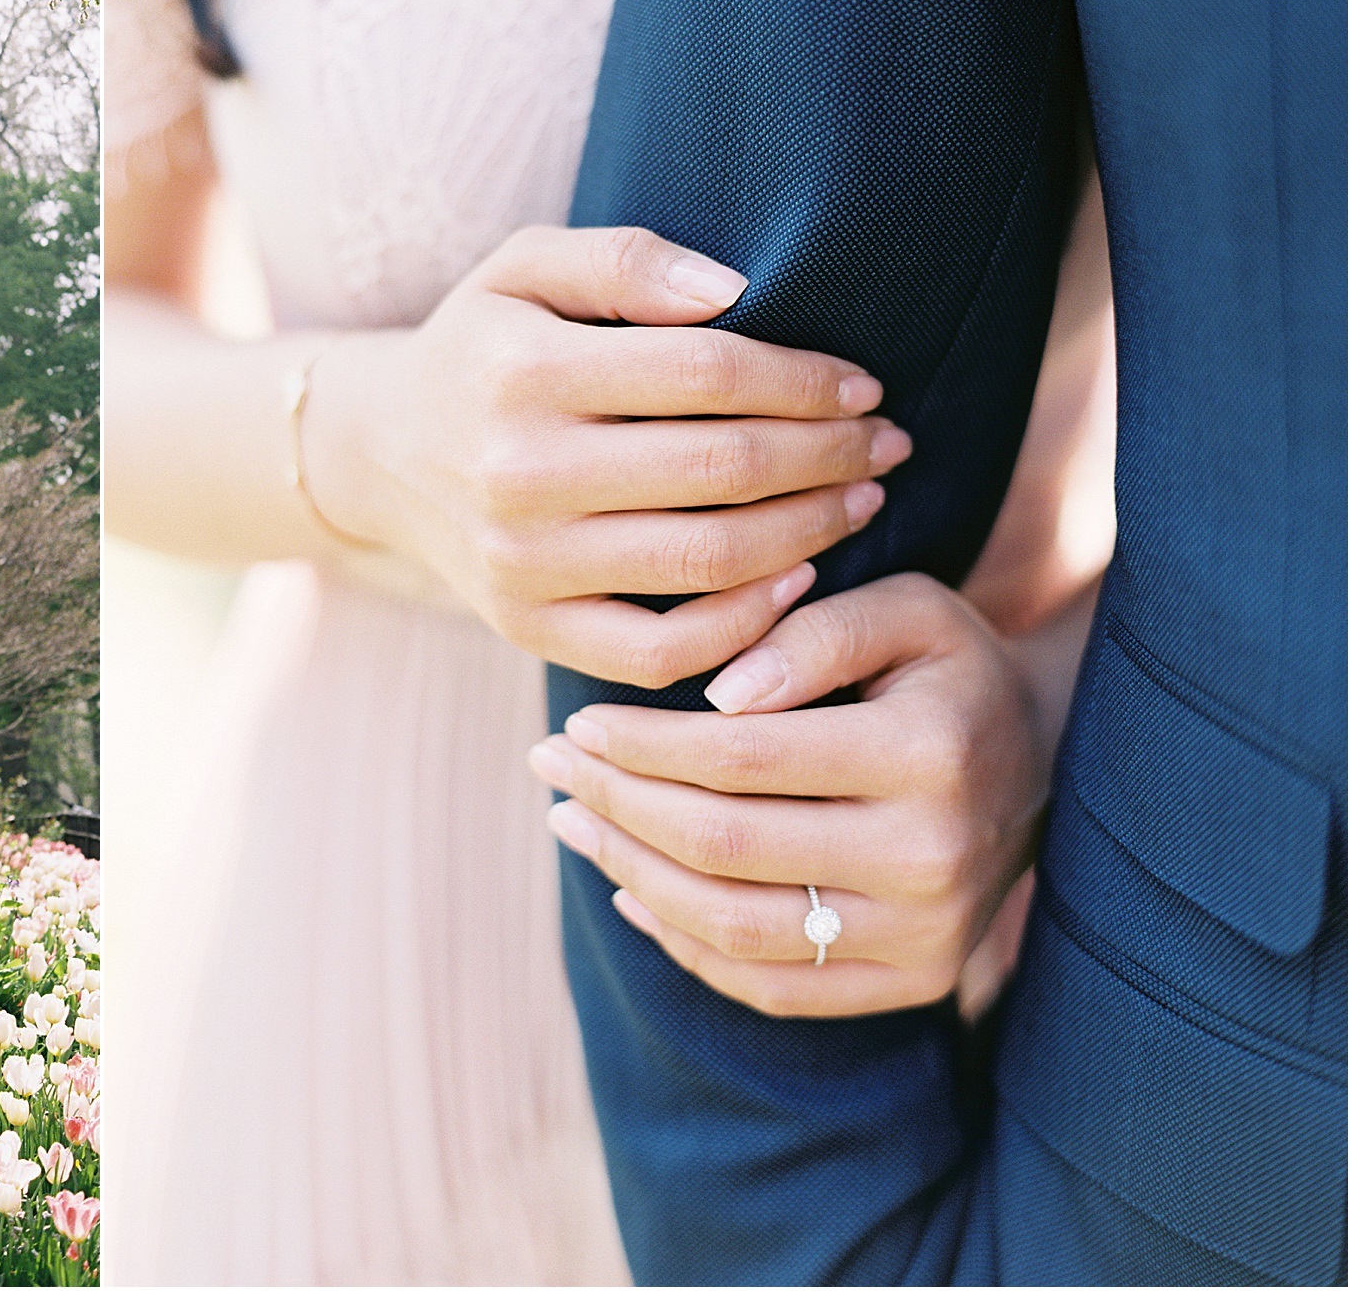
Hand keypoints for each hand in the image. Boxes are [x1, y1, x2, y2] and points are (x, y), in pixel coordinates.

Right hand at [304, 225, 911, 686]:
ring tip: (859, 502)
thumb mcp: (526, 268)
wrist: (377, 453)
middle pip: (723, 470)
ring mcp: (522, 562)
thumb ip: (625, 260)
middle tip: (884, 446)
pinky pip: (661, 650)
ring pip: (708, 561)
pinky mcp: (527, 628)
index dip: (806, 381)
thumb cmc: (480, 349)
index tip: (862, 385)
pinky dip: (743, 625)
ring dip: (811, 533)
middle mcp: (518, 472)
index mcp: (524, 370)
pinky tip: (792, 581)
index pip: (707, 374)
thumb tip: (736, 291)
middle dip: (829, 457)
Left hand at [528, 573, 1052, 1016]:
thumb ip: (810, 634)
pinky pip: (770, 983)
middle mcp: (934, 858)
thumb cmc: (945, 669)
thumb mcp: (903, 610)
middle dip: (616, 802)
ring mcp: (926, 937)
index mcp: (929, 754)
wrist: (1045, 761)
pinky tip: (629, 887)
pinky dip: (683, 942)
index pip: (744, 759)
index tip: (578, 720)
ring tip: (570, 821)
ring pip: (734, 925)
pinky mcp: (912, 984)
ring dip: (629, 872)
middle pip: (726, 845)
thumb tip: (718, 696)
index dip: (643, 743)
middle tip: (549, 764)